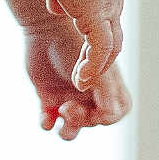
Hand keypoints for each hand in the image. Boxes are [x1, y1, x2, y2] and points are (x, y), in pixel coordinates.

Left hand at [23, 16, 131, 139]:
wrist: (44, 27)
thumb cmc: (74, 43)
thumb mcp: (96, 68)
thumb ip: (107, 93)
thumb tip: (109, 118)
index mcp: (104, 84)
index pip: (114, 113)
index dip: (106, 119)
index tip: (94, 112)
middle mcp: (88, 92)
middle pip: (92, 122)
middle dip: (82, 120)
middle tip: (68, 107)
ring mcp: (68, 95)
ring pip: (72, 128)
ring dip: (68, 131)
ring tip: (60, 114)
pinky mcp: (47, 96)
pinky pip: (48, 121)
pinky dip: (47, 123)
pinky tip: (45, 117)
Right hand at [40, 0, 124, 89]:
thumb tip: (58, 9)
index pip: (106, 22)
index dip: (95, 41)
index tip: (83, 55)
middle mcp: (112, 1)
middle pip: (113, 40)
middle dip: (100, 61)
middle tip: (85, 77)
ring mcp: (107, 8)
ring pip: (110, 49)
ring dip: (96, 69)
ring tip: (81, 84)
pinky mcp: (97, 14)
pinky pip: (99, 50)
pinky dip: (92, 67)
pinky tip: (81, 79)